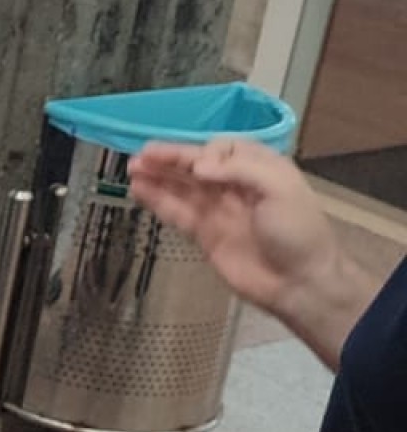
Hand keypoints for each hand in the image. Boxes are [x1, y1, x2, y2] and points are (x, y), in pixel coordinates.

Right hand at [128, 139, 336, 317]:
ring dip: (158, 176)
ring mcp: (218, 211)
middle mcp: (235, 186)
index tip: (195, 166)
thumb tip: (198, 166)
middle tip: (140, 155)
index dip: (203, 151)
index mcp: (259, 168)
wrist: (300, 283)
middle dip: (169, 159)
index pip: (222, 148)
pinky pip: (177, 212)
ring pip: (181, 187)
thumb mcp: (279, 188)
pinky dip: (158, 200)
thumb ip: (239, 169)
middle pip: (196, 166)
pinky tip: (139, 190)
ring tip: (131, 168)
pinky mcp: (204, 235)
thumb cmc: (297, 231)